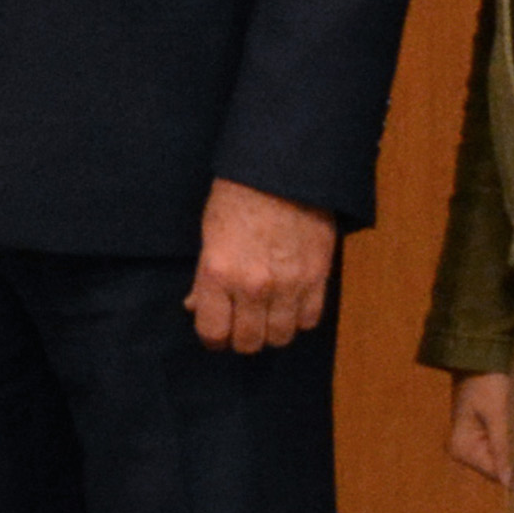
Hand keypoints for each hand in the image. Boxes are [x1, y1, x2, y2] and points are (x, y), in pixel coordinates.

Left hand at [186, 181, 339, 355]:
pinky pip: (309, 320)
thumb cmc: (238, 196)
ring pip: (280, 337)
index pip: (213, 333)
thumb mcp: (209, 235)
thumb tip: (196, 306)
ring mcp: (288, 284)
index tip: (216, 332)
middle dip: (241, 338)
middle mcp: (252, 286)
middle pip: (248, 342)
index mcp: (218, 273)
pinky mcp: (317, 277)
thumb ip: (204, 277)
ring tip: (267, 315)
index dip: (213, 338)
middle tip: (241, 323)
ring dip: (271, 331)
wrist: (284, 170)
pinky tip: (290, 304)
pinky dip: (298, 318)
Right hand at [442, 369, 511, 486]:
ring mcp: (477, 442)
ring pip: (506, 457)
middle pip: (501, 468)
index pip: (496, 473)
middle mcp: (467, 451)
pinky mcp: (489, 433)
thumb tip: (510, 484)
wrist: (482, 351)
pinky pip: (507, 446)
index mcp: (463, 449)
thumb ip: (503, 447)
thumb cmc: (485, 380)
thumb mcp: (496, 412)